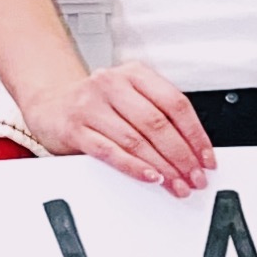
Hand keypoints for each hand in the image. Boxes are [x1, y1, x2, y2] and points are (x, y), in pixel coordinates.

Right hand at [17, 62, 215, 194]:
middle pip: (157, 124)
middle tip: (194, 176)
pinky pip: (110, 151)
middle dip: (181, 155)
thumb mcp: (129, 97)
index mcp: (134, 74)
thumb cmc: (96, 103)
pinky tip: (150, 176)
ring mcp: (91, 105)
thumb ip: (158, 115)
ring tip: (177, 183)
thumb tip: (193, 150)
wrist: (50, 104)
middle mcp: (112, 84)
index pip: (175, 103)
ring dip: (162, 166)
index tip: (206, 157)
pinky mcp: (75, 128)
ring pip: (136, 140)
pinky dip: (133, 167)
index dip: (195, 134)